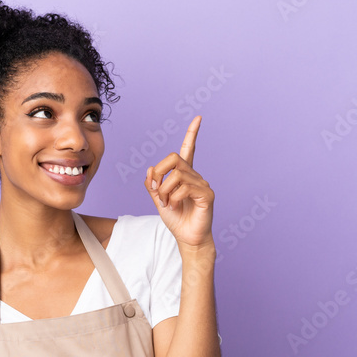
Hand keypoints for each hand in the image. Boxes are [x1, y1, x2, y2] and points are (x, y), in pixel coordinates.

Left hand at [144, 115, 215, 248]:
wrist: (187, 238)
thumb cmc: (176, 219)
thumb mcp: (158, 200)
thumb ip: (152, 185)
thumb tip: (150, 169)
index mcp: (185, 175)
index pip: (189, 149)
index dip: (192, 133)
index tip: (198, 118)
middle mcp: (195, 176)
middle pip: (174, 159)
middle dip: (159, 174)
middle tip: (156, 191)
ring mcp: (202, 184)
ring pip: (176, 176)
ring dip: (164, 192)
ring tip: (166, 204)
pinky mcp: (206, 195)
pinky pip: (184, 188)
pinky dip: (173, 198)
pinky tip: (175, 207)